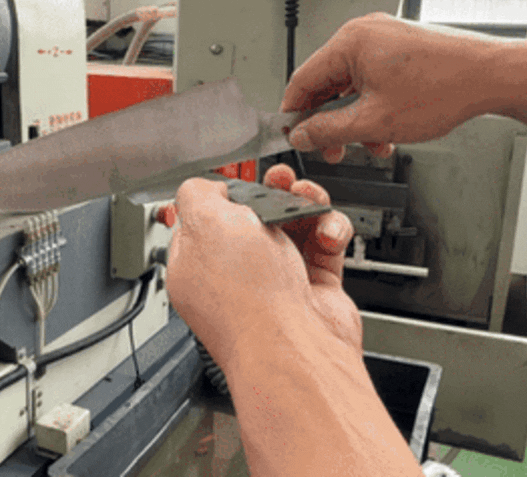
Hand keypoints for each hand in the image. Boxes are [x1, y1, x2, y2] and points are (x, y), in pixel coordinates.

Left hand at [166, 165, 359, 372]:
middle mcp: (234, 276)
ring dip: (305, 206)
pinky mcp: (313, 289)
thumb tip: (208, 188)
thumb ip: (197, 195)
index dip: (223, 196)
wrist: (295, 347)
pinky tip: (326, 234)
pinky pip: (323, 246)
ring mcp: (275, 283)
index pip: (204, 221)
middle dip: (270, 193)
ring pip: (293, 227)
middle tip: (280, 181)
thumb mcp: (205, 223)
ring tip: (309, 200)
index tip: (240, 180)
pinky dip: (330, 231)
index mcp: (197, 264)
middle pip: (253, 220)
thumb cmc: (246, 298)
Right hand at [281, 12, 497, 162]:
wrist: (492, 76)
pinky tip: (384, 130)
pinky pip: (370, 81)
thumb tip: (301, 135)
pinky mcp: (398, 49)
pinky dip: (371, 107)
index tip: (292, 137)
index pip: (302, 81)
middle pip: (326, 85)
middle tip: (332, 149)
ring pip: (350, 87)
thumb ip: (328, 131)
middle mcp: (364, 34)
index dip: (293, 115)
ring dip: (354, 120)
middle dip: (329, 123)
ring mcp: (383, 39)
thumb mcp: (373, 121)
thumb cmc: (444, 88)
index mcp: (350, 42)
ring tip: (369, 143)